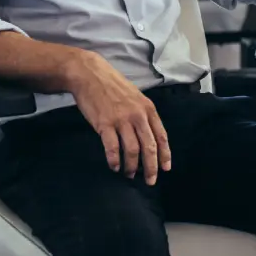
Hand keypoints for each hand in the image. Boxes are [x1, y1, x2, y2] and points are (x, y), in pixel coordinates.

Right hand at [67, 51, 170, 185]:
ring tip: (129, 174)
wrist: (90, 74)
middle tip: (150, 181)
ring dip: (132, 166)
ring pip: (132, 150)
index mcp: (148, 109)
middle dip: (151, 167)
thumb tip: (148, 135)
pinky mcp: (105, 124)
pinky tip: (114, 166)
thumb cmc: (113, 85)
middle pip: (149, 147)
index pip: (161, 136)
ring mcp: (121, 120)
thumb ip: (143, 114)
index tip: (165, 169)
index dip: (164, 155)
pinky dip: (114, 161)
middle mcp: (137, 115)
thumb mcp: (135, 96)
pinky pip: (113, 148)